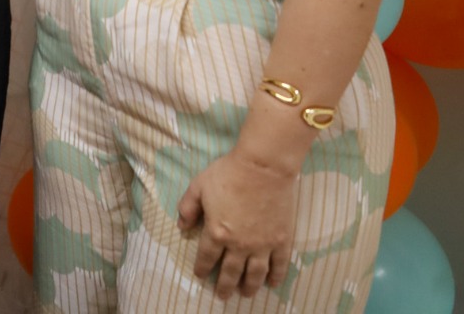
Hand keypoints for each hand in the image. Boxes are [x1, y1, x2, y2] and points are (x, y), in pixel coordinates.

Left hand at [177, 151, 297, 299]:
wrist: (263, 167)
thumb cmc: (228, 173)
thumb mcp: (198, 186)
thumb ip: (187, 207)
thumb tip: (181, 226)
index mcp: (216, 232)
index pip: (206, 257)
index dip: (202, 268)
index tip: (200, 275)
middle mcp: (239, 244)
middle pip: (230, 272)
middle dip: (224, 286)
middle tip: (222, 296)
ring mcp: (262, 245)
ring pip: (255, 274)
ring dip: (249, 287)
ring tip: (245, 294)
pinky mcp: (281, 240)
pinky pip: (279, 265)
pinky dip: (276, 277)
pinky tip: (273, 284)